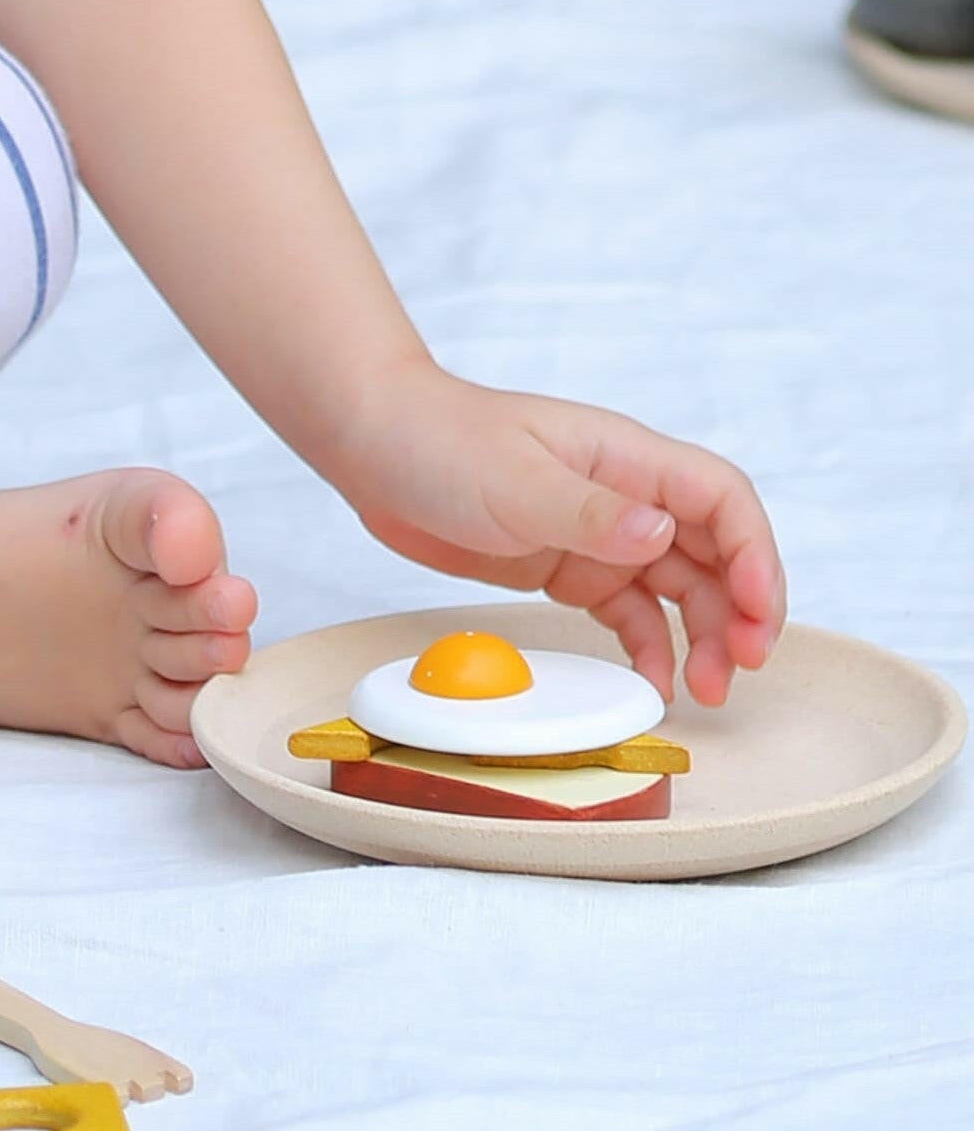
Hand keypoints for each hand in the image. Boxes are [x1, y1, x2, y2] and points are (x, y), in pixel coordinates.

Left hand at [326, 362, 784, 704]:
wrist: (371, 445)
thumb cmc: (438, 440)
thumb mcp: (513, 480)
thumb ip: (588, 512)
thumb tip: (662, 535)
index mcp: (624, 457)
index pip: (720, 501)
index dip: (755, 554)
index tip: (760, 611)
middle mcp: (623, 494)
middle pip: (714, 552)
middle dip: (742, 610)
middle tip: (743, 668)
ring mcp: (596, 533)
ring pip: (678, 588)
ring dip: (704, 636)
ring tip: (705, 689)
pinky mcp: (566, 566)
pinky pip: (627, 612)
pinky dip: (648, 647)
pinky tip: (653, 682)